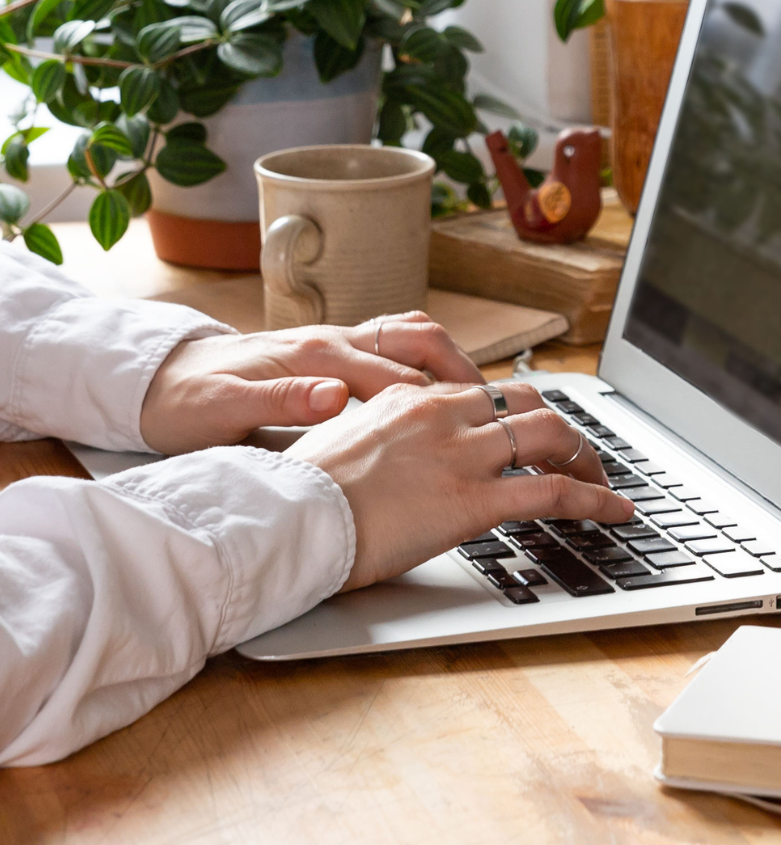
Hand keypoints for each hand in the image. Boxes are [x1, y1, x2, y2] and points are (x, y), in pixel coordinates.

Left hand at [139, 311, 483, 455]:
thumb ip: (280, 401)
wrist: (157, 380)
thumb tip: (335, 396)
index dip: (442, 400)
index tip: (484, 426)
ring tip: (489, 404)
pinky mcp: (326, 358)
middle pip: (417, 340)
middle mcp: (329, 341)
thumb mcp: (224, 409)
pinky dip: (425, 368)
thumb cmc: (188, 399)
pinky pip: (391, 350)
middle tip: (507, 411)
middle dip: (464, 372)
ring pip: (409, 339)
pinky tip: (441, 402)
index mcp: (312, 354)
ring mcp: (330, 345)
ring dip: (450, 366)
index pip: (395, 372)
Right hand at [286, 379, 633, 587]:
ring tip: (604, 483)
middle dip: (561, 427)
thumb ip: (379, 441)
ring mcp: (460, 453)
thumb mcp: (342, 446)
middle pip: (525, 400)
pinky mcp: (473, 499)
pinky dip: (593, 500)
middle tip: (577, 455)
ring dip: (586, 458)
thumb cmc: (305, 492)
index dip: (514, 413)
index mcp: (408, 398)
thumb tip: (390, 460)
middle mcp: (440, 413)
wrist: (293, 515)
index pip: (480, 391)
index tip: (528, 434)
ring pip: (550, 435)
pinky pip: (552, 492)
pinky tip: (613, 513)